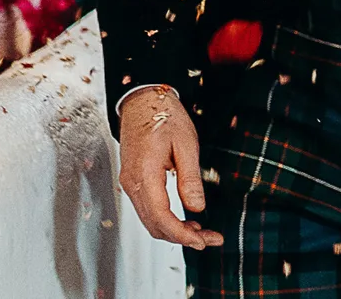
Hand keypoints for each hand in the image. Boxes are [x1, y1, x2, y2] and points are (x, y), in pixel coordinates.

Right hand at [117, 87, 222, 249]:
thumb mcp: (186, 143)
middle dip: (182, 237)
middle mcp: (132, 183)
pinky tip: (184, 218)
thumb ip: (190, 178)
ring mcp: (130, 183)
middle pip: (154, 225)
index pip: (161, 217)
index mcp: (144, 174)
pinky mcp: (133, 181)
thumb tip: (197, 207)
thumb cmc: (164, 115)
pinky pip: (148, 209)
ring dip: (174, 230)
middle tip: (210, 239)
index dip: (182, 235)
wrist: (142, 100)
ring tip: (202, 231)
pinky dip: (166, 219)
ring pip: (150, 220)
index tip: (203, 241)